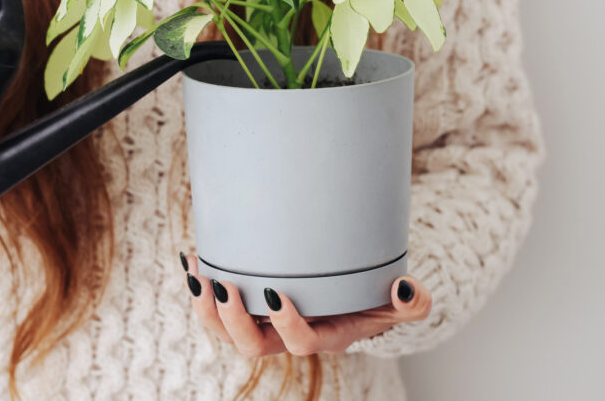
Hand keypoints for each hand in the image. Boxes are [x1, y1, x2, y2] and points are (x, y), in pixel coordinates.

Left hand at [180, 252, 431, 357]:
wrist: (353, 295)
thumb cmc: (376, 298)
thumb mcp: (402, 302)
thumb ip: (412, 302)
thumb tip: (403, 288)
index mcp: (324, 337)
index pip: (300, 343)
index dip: (286, 325)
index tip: (275, 294)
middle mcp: (287, 337)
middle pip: (252, 345)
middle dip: (232, 320)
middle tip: (225, 286)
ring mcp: (263, 324)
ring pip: (225, 331)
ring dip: (206, 307)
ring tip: (197, 275)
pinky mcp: (247, 307)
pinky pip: (216, 308)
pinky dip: (202, 286)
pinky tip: (193, 259)